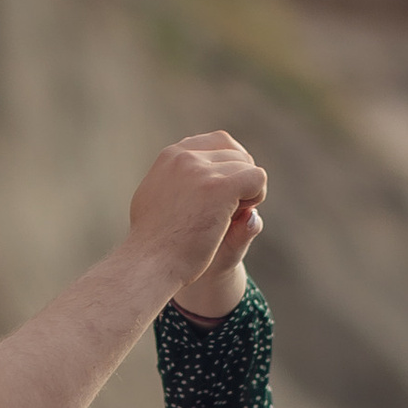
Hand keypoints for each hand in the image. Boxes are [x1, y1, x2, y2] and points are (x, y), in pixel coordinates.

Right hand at [127, 131, 265, 298]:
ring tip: (229, 217)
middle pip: (234, 153)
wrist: (150, 265)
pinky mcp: (219, 187)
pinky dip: (257, 195)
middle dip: (239, 178)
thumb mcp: (157, 201)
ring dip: (247, 190)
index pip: (217, 142)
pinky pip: (257, 178)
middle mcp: (184, 156)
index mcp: (171, 156)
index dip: (230, 165)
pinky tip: (240, 216)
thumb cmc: (154, 243)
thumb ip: (175, 184)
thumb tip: (196, 171)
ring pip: (247, 165)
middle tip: (229, 209)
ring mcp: (201, 170)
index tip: (226, 190)